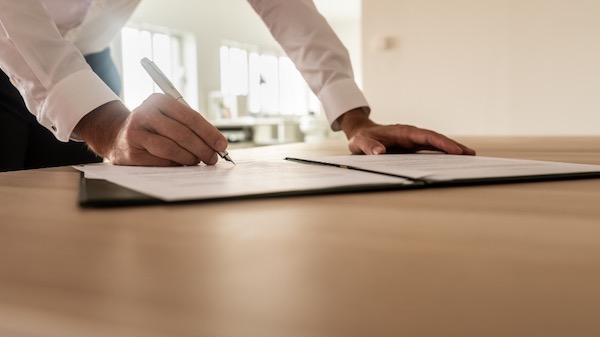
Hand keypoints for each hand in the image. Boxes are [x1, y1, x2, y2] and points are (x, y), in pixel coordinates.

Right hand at [74, 94, 228, 165]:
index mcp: (159, 101)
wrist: (117, 135)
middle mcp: (146, 113)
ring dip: (190, 158)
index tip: (222, 145)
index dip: (209, 133)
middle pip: (182, 133)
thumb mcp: (168, 117)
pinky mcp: (131, 152)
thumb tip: (216, 144)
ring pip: (171, 148)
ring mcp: (136, 133)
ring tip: (198, 162)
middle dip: (202, 148)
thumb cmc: (153, 127)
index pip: (190, 117)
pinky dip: (175, 164)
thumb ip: (190, 126)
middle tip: (213, 158)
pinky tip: (182, 165)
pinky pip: (160, 161)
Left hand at [338, 109, 475, 155]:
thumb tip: (381, 152)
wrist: (360, 134)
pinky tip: (452, 160)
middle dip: (453, 146)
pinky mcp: (412, 147)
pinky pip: (430, 150)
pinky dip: (442, 154)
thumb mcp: (360, 142)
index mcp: (402, 132)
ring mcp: (413, 141)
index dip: (441, 142)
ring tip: (468, 156)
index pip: (426, 136)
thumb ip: (369, 146)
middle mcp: (411, 135)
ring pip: (435, 144)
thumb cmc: (361, 138)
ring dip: (451, 150)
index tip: (455, 150)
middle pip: (436, 139)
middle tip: (470, 154)